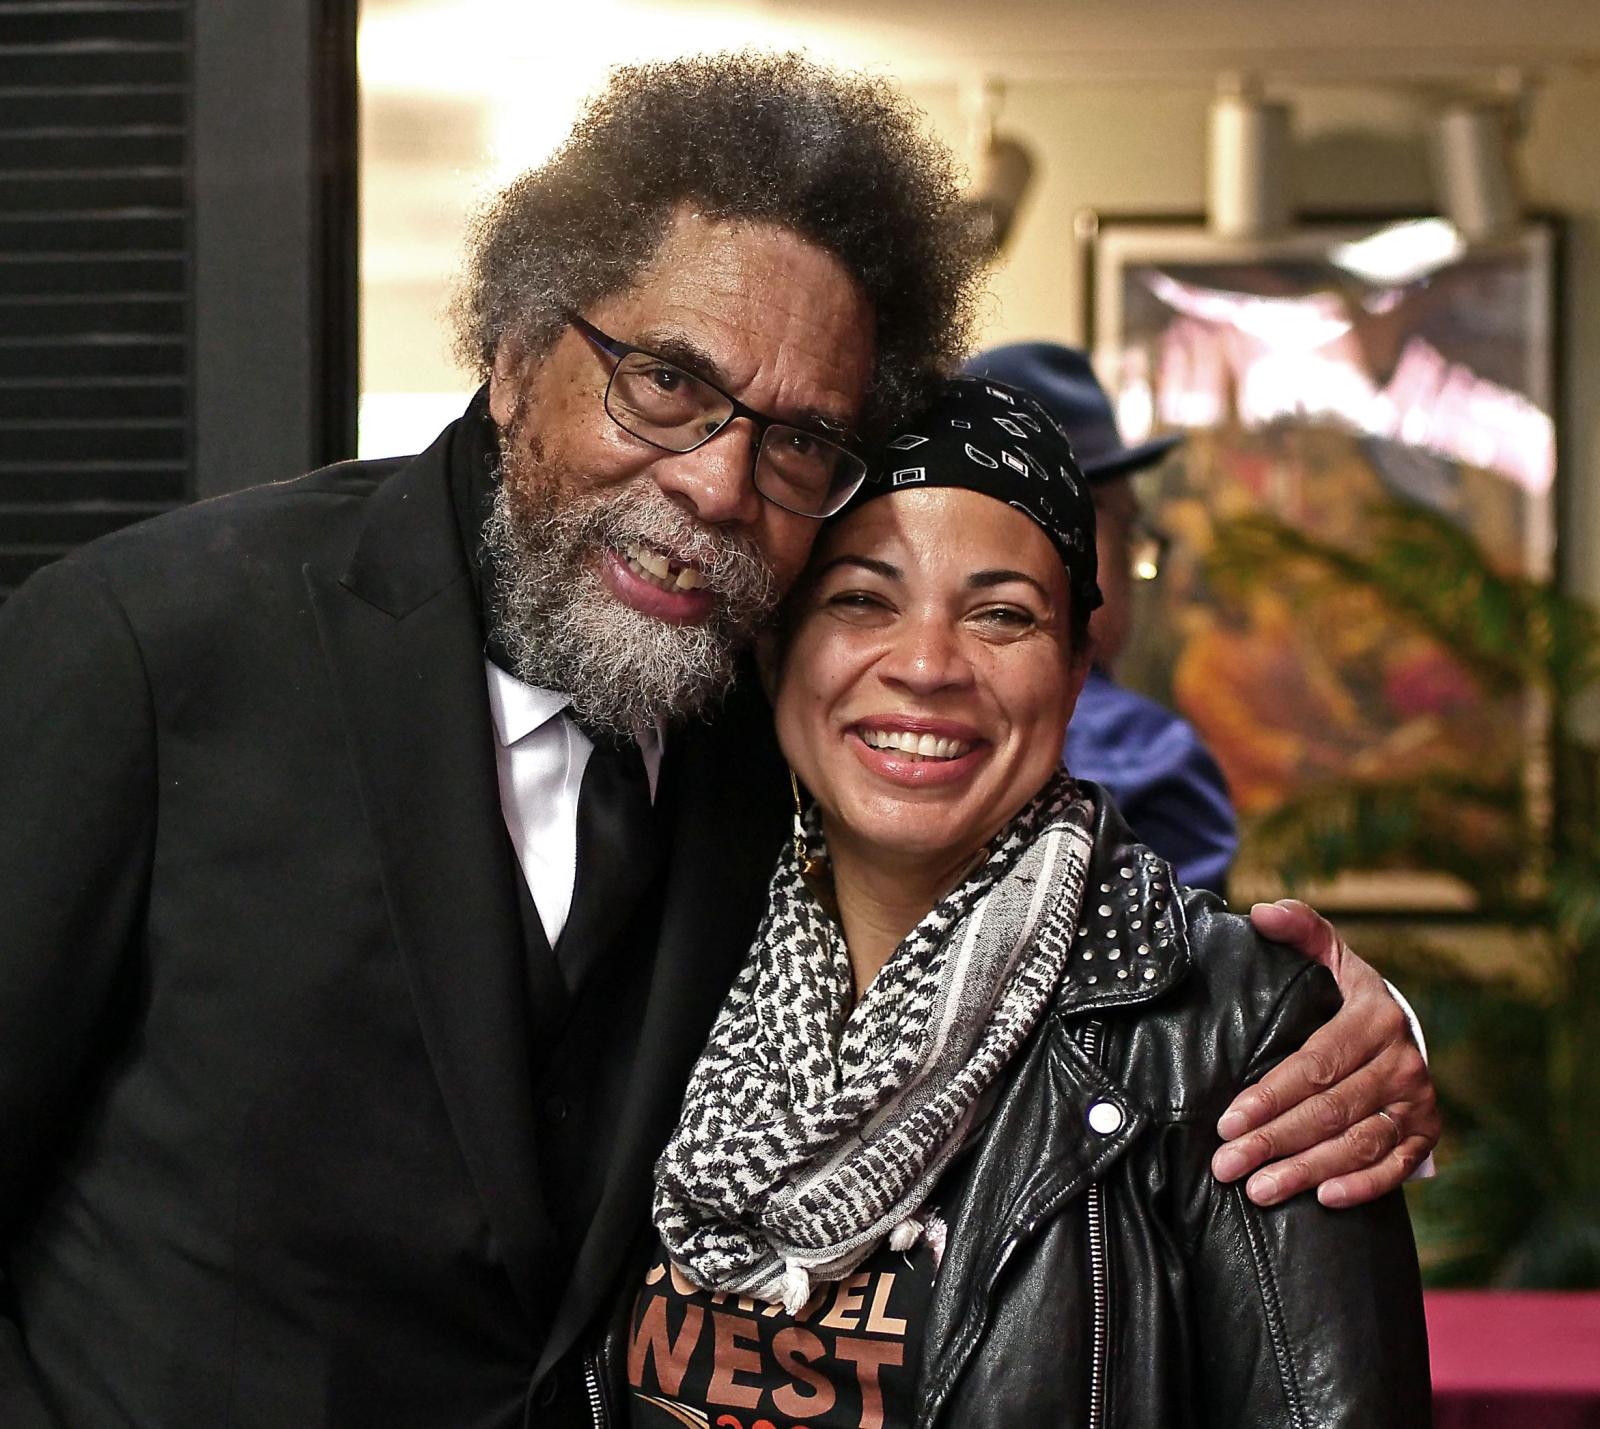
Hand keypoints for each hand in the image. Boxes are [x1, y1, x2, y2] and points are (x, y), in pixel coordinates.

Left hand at [1210, 899, 1439, 1208]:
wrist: (1400, 1031)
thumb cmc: (1343, 994)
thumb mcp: (1327, 955)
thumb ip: (1298, 929)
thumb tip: (1261, 913)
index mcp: (1375, 1016)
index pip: (1314, 1064)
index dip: (1269, 1096)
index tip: (1227, 1121)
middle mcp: (1403, 1061)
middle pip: (1331, 1110)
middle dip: (1274, 1141)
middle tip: (1228, 1166)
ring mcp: (1419, 1101)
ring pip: (1359, 1143)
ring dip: (1307, 1170)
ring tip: (1258, 1190)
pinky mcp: (1427, 1134)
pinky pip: (1396, 1167)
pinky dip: (1362, 1185)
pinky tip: (1323, 1199)